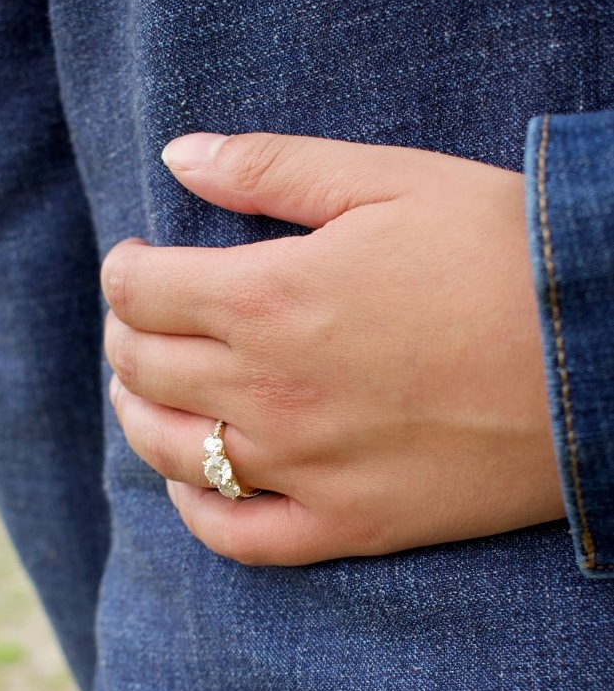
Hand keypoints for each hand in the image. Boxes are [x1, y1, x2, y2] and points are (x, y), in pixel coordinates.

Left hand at [102, 132, 564, 564]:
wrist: (605, 355)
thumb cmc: (505, 252)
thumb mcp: (390, 179)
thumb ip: (271, 168)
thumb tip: (176, 153)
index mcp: (270, 297)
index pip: (140, 289)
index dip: (124, 269)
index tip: (139, 260)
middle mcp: (268, 389)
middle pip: (142, 367)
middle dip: (125, 335)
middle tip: (143, 318)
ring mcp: (304, 467)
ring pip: (169, 452)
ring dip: (137, 414)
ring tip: (143, 391)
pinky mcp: (348, 523)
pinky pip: (238, 537)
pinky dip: (196, 512)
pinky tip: (192, 485)